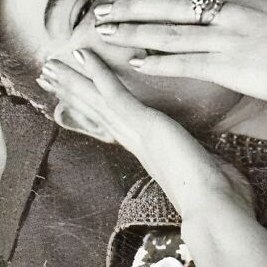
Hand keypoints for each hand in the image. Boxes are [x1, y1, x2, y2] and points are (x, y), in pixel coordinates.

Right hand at [38, 50, 252, 216]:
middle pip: (95, 111)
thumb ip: (203, 166)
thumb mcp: (207, 173)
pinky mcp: (144, 122)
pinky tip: (82, 53)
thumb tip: (217, 169)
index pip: (111, 124)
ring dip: (73, 80)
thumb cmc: (219, 202)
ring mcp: (137, 132)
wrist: (216, 212)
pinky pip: (115, 92)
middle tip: (47, 75)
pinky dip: (97, 72)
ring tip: (50, 64)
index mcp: (148, 152)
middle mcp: (136, 142)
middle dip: (71, 92)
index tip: (72, 96)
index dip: (90, 108)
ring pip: (97, 100)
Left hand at [90, 0, 266, 109]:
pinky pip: (185, 63)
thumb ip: (259, 11)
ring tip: (103, 31)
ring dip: (133, 31)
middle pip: (171, 1)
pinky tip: (134, 62)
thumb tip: (247, 9)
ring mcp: (229, 38)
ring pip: (169, 31)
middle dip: (132, 3)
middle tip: (99, 5)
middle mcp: (232, 11)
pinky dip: (157, 62)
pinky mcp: (231, 67)